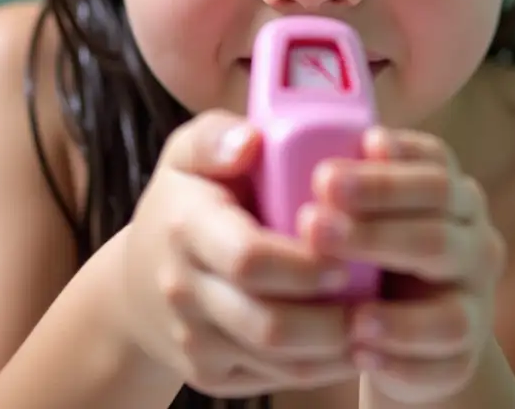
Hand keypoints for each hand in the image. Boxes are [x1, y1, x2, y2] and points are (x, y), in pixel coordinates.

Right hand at [121, 110, 358, 398]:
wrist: (138, 278)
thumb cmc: (184, 199)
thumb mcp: (187, 152)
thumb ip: (217, 136)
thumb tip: (251, 141)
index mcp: (186, 227)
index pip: (248, 258)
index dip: (303, 265)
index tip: (346, 255)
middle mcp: (184, 290)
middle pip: (267, 323)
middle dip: (329, 317)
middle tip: (375, 297)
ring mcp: (194, 340)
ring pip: (278, 360)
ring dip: (334, 346)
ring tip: (376, 320)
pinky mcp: (209, 374)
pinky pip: (275, 379)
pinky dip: (322, 365)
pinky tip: (352, 340)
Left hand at [299, 128, 506, 404]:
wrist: (405, 324)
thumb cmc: (368, 245)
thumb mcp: (358, 205)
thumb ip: (336, 175)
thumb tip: (260, 142)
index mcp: (449, 188)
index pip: (433, 164)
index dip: (384, 167)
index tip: (328, 171)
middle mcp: (473, 235)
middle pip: (437, 225)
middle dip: (373, 223)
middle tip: (311, 222)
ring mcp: (475, 295)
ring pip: (448, 295)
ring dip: (393, 302)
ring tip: (345, 307)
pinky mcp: (465, 351)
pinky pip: (444, 357)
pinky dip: (400, 353)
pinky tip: (358, 346)